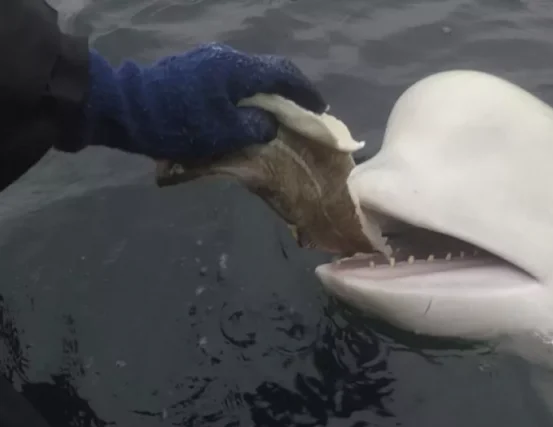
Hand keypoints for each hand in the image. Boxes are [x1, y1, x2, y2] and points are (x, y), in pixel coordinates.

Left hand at [66, 43, 326, 159]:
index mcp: (238, 70)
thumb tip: (268, 123)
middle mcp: (226, 58)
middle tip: (300, 113)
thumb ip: (255, 127)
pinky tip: (243, 112)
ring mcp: (208, 61)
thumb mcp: (224, 133)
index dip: (305, 92)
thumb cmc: (178, 123)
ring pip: (248, 76)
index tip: (319, 109)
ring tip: (274, 116)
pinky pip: (230, 80)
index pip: (284, 75)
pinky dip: (245, 95)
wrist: (125, 108)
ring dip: (264, 94)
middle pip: (267, 71)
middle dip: (287, 93)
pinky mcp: (193, 69)